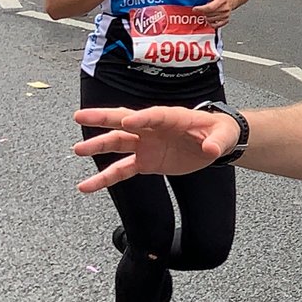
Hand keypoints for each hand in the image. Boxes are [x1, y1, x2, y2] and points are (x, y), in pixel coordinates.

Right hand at [72, 105, 238, 192]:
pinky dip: (105, 178)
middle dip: (103, 118)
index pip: (155, 115)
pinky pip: (121, 170)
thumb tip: (212, 149)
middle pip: (125, 121)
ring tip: (78, 150)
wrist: (215, 143)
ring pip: (117, 144)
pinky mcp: (145, 162)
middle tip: (81, 116)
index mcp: (172, 117)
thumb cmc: (219, 132)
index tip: (126, 120)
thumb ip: (217, 141)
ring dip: (98, 146)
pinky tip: (87, 186)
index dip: (142, 117)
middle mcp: (153, 128)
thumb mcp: (224, 135)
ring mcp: (146, 144)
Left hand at [192, 0, 233, 28]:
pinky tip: (210, 20)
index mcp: (222, 1)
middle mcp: (224, 9)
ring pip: (211, 20)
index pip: (210, 7)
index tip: (195, 9)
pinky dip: (211, 24)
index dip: (201, 9)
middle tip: (202, 9)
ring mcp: (225, 15)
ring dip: (207, 17)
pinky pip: (216, 26)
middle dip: (203, 12)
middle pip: (209, 14)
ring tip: (207, 12)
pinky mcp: (226, 20)